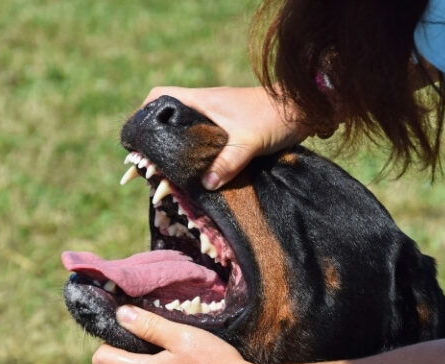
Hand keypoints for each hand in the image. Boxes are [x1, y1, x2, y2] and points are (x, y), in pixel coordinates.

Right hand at [141, 86, 310, 189]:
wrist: (306, 109)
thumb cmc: (275, 118)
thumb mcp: (250, 142)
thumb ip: (228, 162)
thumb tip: (206, 185)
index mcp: (202, 101)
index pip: (160, 96)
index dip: (144, 114)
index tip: (139, 139)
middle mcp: (206, 107)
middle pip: (170, 120)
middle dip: (159, 142)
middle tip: (151, 167)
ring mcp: (219, 118)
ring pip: (188, 133)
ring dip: (180, 152)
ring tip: (170, 175)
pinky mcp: (231, 130)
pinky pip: (206, 142)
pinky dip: (199, 156)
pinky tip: (200, 175)